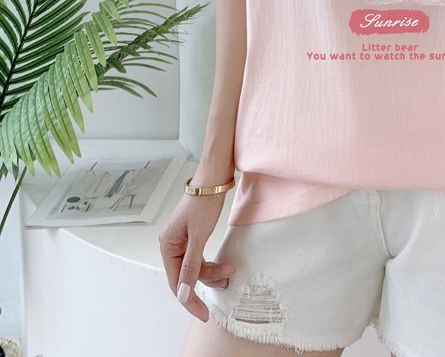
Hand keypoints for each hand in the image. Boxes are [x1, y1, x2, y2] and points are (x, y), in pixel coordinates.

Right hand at [159, 191, 235, 321]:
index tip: (203, 314)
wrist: (214, 177)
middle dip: (207, 280)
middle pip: (187, 275)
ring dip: (212, 271)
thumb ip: (190, 266)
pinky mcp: (193, 235)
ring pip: (195, 267)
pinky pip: (199, 257)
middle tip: (227, 281)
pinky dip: (212, 262)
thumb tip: (183, 293)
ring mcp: (182, 240)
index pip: (176, 283)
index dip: (190, 300)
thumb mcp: (199, 236)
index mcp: (167, 245)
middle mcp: (171, 244)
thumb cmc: (204, 202)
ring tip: (230, 269)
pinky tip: (223, 264)